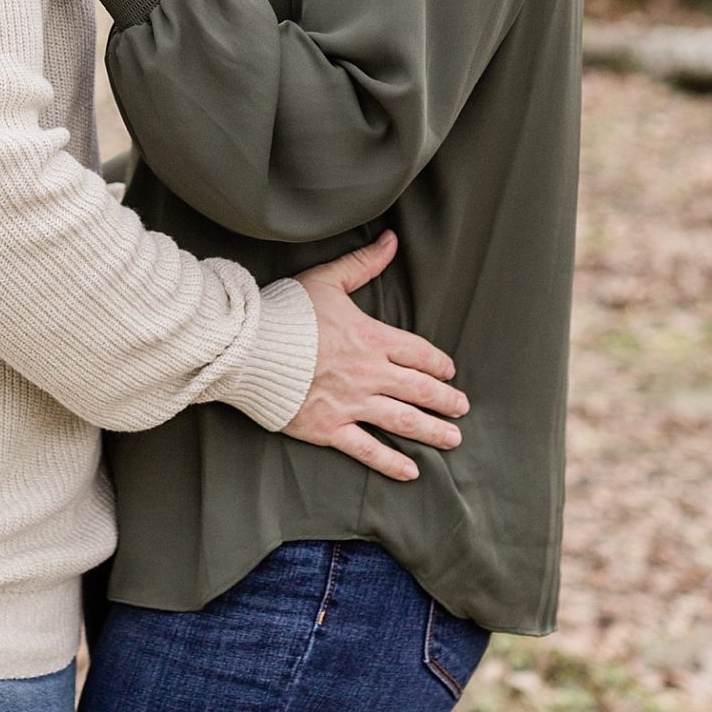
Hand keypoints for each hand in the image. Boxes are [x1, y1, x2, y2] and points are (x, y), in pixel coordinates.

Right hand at [287, 231, 465, 482]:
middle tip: (462, 409)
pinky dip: (391, 462)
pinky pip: (366, 449)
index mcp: (371, 338)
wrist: (249, 347)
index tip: (449, 372)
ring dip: (432, 431)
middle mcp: (368, 374)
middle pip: (419, 390)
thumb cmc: (286, 311)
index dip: (438, 363)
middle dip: (445, 400)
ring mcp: (350, 404)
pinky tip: (411, 471)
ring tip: (453, 439)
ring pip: (402, 421)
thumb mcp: (327, 279)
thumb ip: (363, 264)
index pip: (418, 354)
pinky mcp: (328, 428)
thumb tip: (391, 240)